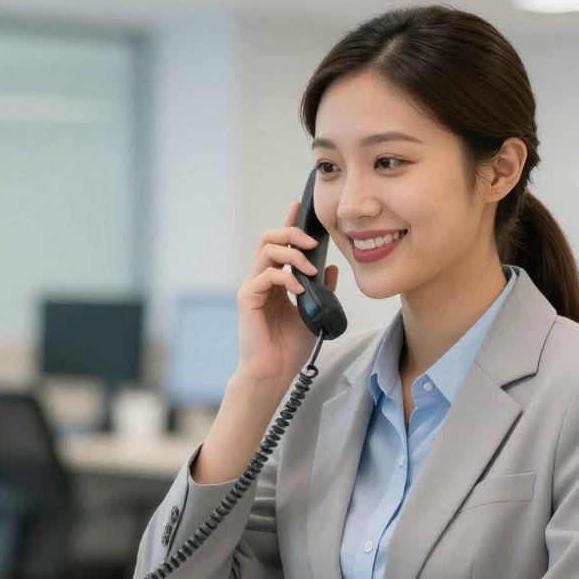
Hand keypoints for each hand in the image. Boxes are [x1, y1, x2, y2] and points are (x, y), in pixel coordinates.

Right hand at [235, 203, 339, 385]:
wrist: (274, 373)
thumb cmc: (290, 348)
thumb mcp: (314, 312)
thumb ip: (322, 289)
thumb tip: (330, 266)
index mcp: (276, 281)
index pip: (280, 244)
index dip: (289, 223)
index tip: (300, 206)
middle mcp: (262, 280)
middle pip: (269, 238)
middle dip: (291, 233)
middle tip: (312, 242)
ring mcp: (253, 288)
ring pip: (266, 251)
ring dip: (292, 254)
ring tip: (310, 270)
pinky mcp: (247, 299)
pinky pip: (266, 276)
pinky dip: (285, 277)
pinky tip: (299, 289)